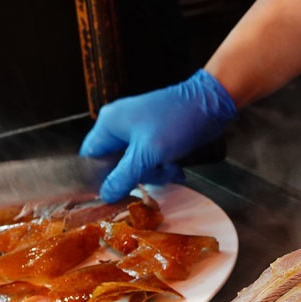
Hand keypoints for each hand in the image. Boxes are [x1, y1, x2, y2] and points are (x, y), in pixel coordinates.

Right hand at [80, 69, 236, 201]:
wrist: (210, 105)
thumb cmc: (175, 123)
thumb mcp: (146, 155)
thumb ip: (123, 177)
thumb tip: (105, 195)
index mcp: (109, 124)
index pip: (90, 157)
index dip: (99, 177)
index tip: (113, 192)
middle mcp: (120, 126)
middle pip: (115, 165)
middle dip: (137, 174)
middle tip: (153, 172)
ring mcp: (138, 132)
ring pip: (136, 166)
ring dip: (154, 172)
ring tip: (170, 166)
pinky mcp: (155, 138)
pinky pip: (151, 161)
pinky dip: (163, 166)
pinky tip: (176, 165)